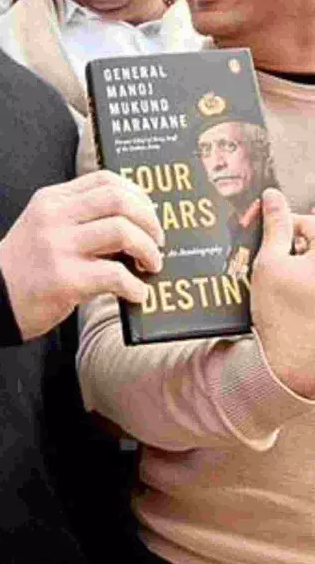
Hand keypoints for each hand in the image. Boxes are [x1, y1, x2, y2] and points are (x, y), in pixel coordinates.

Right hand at [0, 169, 163, 340]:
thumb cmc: (25, 266)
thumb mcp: (44, 227)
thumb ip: (78, 218)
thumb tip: (133, 224)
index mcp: (52, 199)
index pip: (106, 180)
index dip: (137, 195)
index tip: (149, 214)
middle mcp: (55, 217)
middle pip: (119, 200)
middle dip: (149, 220)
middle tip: (157, 241)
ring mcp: (59, 247)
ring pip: (122, 232)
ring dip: (148, 250)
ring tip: (151, 266)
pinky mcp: (65, 280)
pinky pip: (115, 275)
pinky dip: (135, 286)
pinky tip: (136, 294)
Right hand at [251, 189, 314, 397]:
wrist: (291, 366)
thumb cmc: (282, 316)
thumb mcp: (269, 264)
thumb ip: (274, 226)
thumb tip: (272, 197)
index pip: (306, 223)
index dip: (276, 222)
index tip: (253, 229)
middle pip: (310, 243)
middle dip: (286, 245)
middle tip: (262, 258)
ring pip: (309, 262)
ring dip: (292, 264)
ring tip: (272, 282)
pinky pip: (308, 282)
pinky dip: (299, 282)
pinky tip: (283, 296)